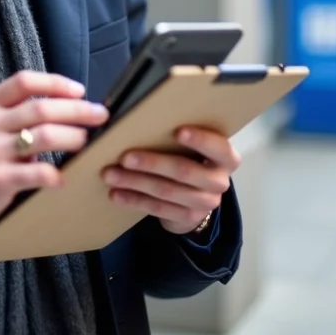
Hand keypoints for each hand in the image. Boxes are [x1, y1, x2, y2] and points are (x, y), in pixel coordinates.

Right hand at [0, 71, 108, 237]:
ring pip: (44, 137)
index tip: (80, 91)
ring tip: (84, 141)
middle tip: (99, 115)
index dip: (56, 84)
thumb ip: (14, 112)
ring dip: (72, 137)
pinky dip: (56, 175)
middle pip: (41, 109)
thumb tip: (66, 105)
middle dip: (77, 111)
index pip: (25, 82)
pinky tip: (63, 178)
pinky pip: (37, 173)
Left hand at [102, 126, 239, 234]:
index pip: (219, 148)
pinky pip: (158, 208)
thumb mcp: (192, 148)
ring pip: (166, 191)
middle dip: (152, 163)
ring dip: (135, 182)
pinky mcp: (187, 218)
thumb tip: (141, 116)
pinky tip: (116, 194)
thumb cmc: (188, 159)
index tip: (178, 131)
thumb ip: (179, 135)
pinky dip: (134, 199)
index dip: (201, 140)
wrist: (194, 200)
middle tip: (125, 157)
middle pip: (184, 171)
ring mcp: (205, 203)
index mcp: (225, 158)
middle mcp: (219, 181)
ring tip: (110, 174)